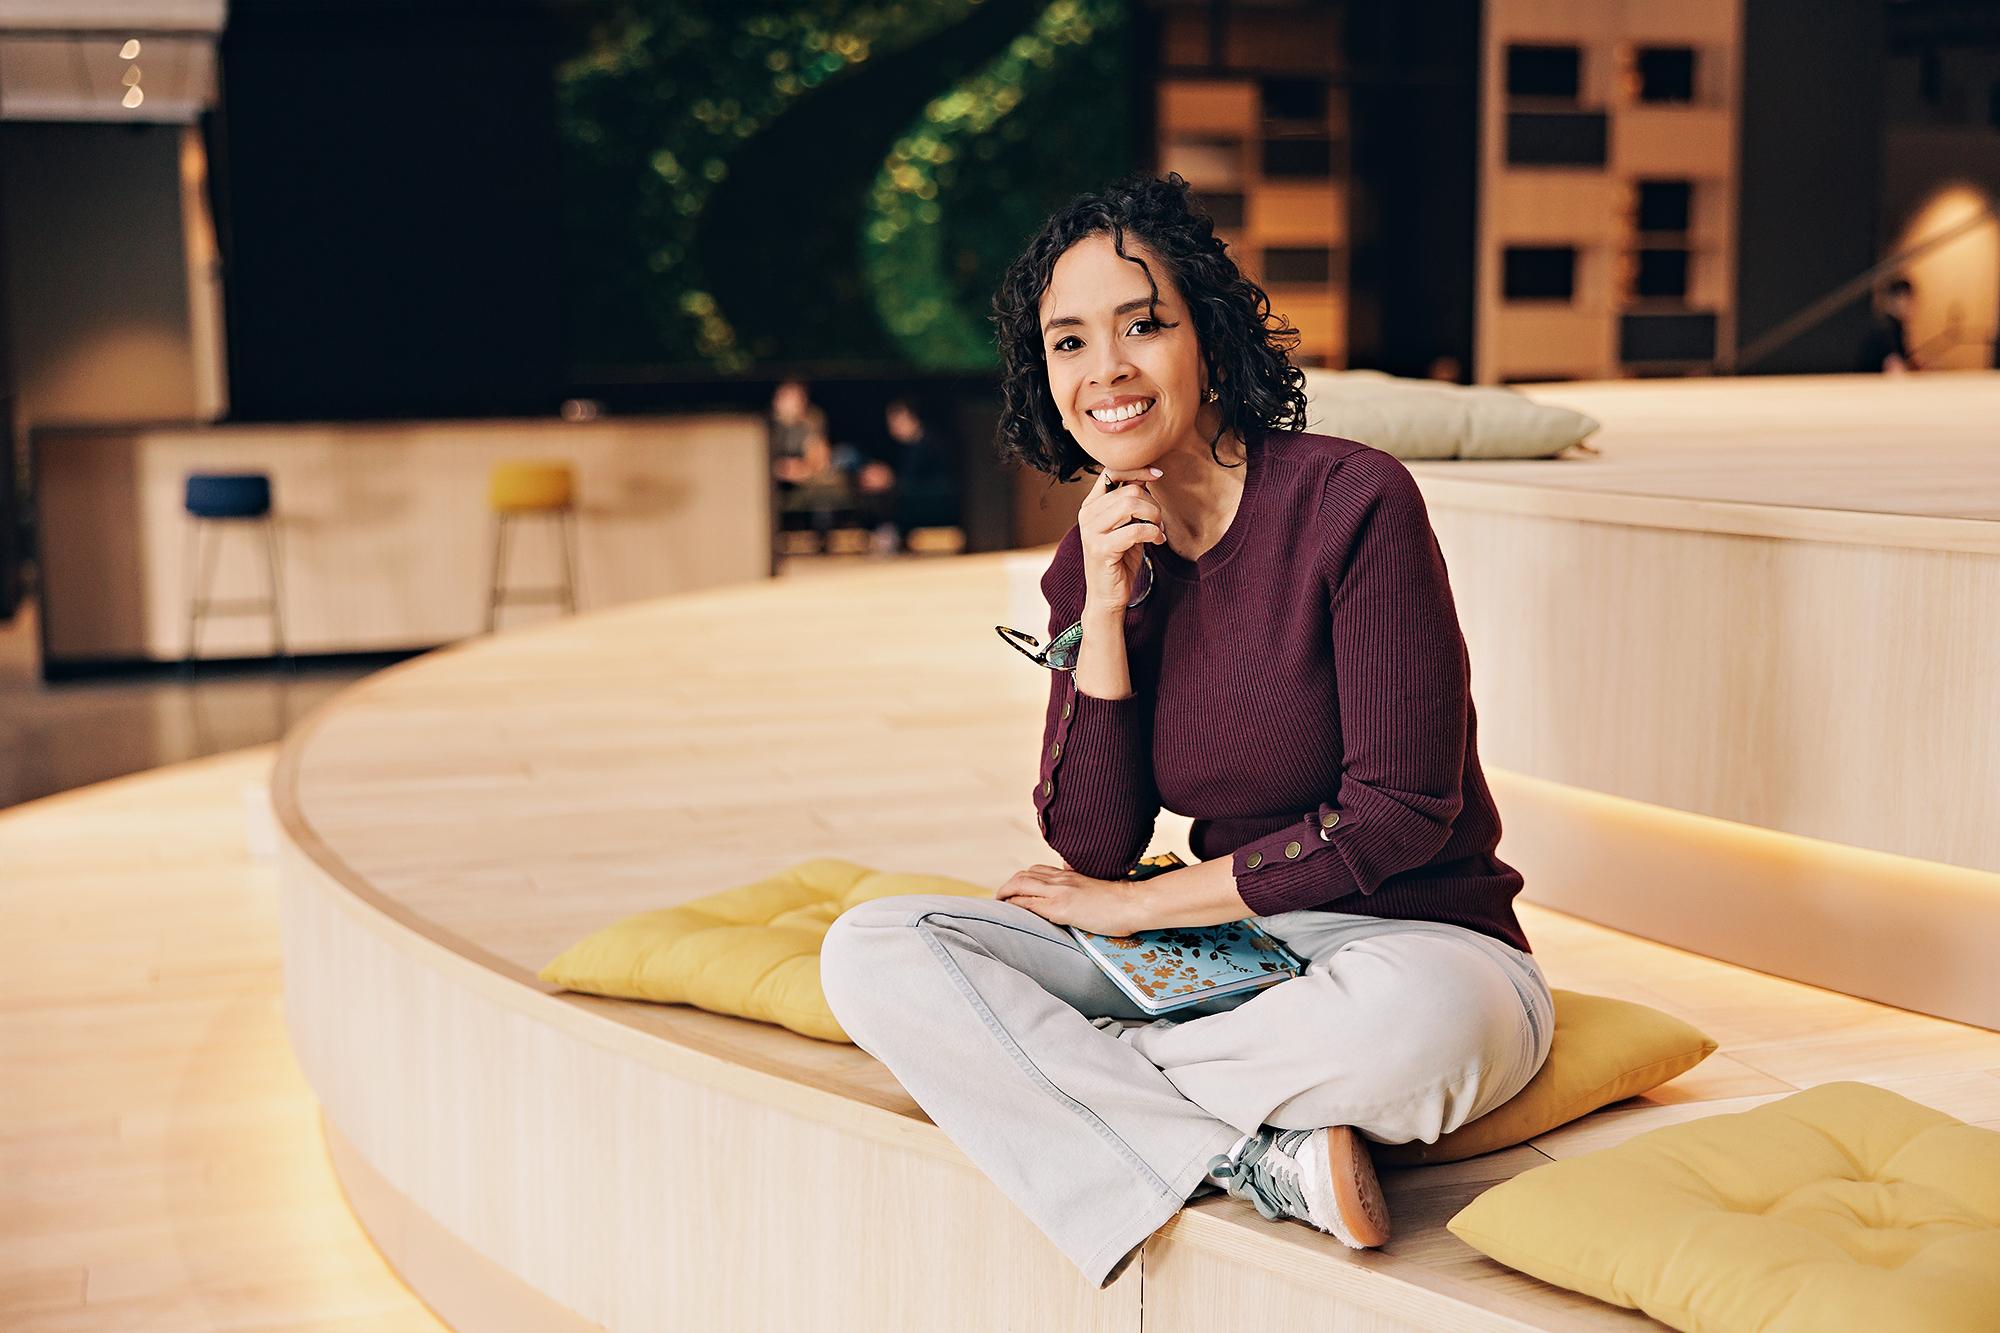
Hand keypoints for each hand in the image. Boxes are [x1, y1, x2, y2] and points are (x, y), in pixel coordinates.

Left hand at [996, 864, 1139, 936]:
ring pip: (1021, 885)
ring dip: (1006, 894)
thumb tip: (1072, 886)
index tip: (1013, 891)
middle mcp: (1061, 879)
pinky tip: (1011, 912)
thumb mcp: (1095, 887)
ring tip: (1000, 904)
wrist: (1132, 903)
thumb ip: (1080, 884)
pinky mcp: (1060, 908)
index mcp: (1069, 874)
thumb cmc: (1119, 900)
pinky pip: (1030, 904)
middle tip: (1001, 899)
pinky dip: (1016, 906)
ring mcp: (1059, 892)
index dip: (1021, 880)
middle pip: (1023, 876)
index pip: (1036, 871)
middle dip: (1007, 887)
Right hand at [1078, 466, 1166, 613]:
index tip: (1158, 474)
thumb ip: (1131, 502)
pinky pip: (1136, 529)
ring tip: (1159, 530)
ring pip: (1131, 505)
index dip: (1137, 468)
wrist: (1107, 595)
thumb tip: (1147, 474)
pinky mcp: (1101, 549)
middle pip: (1129, 490)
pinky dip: (1153, 533)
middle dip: (1153, 504)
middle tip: (1159, 522)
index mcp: (1090, 505)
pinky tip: (1158, 541)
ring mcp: (1091, 531)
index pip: (1111, 472)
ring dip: (1154, 517)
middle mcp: (1087, 514)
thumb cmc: (1120, 558)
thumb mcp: (1127, 524)